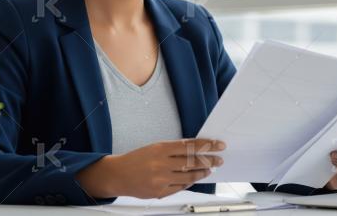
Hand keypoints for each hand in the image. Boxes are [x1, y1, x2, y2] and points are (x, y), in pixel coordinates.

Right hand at [76, 138, 225, 198]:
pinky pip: (181, 187)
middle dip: (209, 160)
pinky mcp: (160, 192)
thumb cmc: (136, 159)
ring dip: (202, 172)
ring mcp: (161, 179)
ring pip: (189, 176)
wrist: (118, 175)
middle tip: (219, 159)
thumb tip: (195, 149)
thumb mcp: (155, 147)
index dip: (207, 145)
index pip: (190, 146)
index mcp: (161, 149)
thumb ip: (174, 149)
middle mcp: (162, 164)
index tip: (218, 144)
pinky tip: (195, 178)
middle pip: (193, 162)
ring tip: (209, 169)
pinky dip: (190, 181)